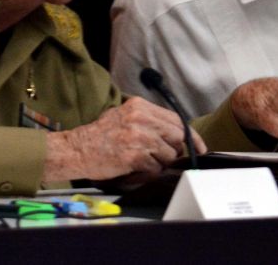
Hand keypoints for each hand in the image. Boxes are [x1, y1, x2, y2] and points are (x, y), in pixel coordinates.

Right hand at [42, 97, 206, 181]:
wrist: (77, 149)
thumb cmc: (100, 135)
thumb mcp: (124, 115)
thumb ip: (148, 119)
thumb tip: (175, 133)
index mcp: (140, 106)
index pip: (176, 119)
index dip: (191, 135)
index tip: (199, 146)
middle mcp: (141, 118)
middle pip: (177, 136)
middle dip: (176, 149)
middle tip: (168, 157)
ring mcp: (138, 136)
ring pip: (169, 154)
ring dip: (161, 162)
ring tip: (145, 161)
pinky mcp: (134, 155)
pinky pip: (156, 167)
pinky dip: (151, 171)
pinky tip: (137, 168)